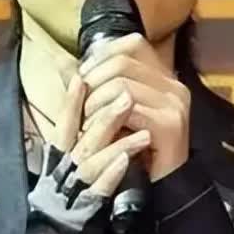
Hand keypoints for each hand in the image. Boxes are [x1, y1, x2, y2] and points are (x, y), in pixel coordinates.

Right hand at [50, 71, 151, 197]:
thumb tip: (69, 68)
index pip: (62, 123)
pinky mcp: (88, 207)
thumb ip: (76, 113)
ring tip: (140, 132)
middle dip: (104, 117)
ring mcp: (77, 188)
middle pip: (81, 139)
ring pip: (91, 162)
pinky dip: (112, 173)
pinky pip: (99, 189)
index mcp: (61, 153)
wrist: (73, 227)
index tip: (80, 78)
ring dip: (115, 144)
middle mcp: (65, 168)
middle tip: (127, 98)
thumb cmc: (79, 181)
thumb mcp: (75, 145)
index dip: (69, 101)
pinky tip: (128, 161)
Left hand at [78, 33, 190, 181]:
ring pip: (122, 85)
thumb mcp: (105, 112)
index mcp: (162, 77)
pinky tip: (100, 135)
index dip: (101, 57)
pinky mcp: (170, 124)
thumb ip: (87, 86)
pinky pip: (129, 109)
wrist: (156, 189)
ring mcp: (174, 104)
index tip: (83, 79)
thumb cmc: (128, 150)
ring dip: (96, 105)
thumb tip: (58, 61)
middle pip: (122, 62)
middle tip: (82, 110)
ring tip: (88, 125)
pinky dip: (107, 121)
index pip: (132, 44)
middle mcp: (172, 85)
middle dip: (92, 84)